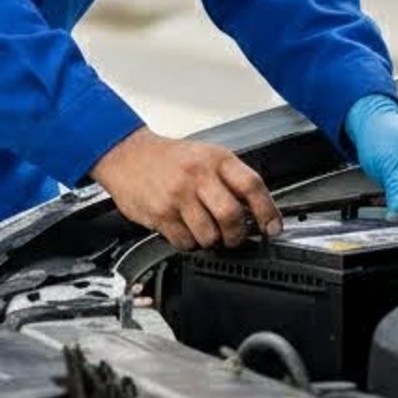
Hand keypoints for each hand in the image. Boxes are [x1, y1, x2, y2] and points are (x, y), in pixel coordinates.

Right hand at [91, 126, 282, 250]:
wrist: (126, 154)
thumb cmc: (168, 158)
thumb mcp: (204, 155)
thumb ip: (229, 179)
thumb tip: (256, 211)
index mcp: (215, 159)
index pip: (251, 186)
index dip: (267, 211)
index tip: (272, 227)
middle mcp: (197, 175)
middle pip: (231, 216)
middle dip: (236, 235)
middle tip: (234, 237)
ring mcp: (178, 195)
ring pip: (209, 235)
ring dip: (211, 241)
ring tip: (204, 230)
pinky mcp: (160, 213)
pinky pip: (185, 242)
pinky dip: (189, 243)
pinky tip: (184, 229)